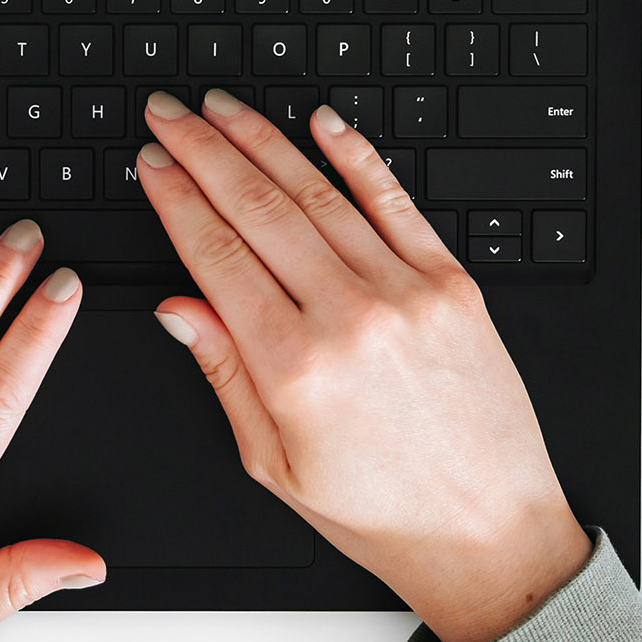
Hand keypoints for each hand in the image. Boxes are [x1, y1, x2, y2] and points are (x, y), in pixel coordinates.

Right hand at [137, 91, 589, 641]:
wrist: (490, 533)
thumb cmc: (384, 513)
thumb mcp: (275, 465)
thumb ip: (225, 374)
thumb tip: (178, 308)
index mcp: (295, 368)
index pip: (216, 255)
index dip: (176, 199)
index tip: (152, 164)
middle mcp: (350, 318)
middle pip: (257, 209)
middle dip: (203, 151)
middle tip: (169, 114)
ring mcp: (406, 293)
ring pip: (318, 194)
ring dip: (262, 141)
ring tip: (222, 109)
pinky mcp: (453, 285)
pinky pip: (396, 203)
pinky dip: (356, 157)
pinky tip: (322, 122)